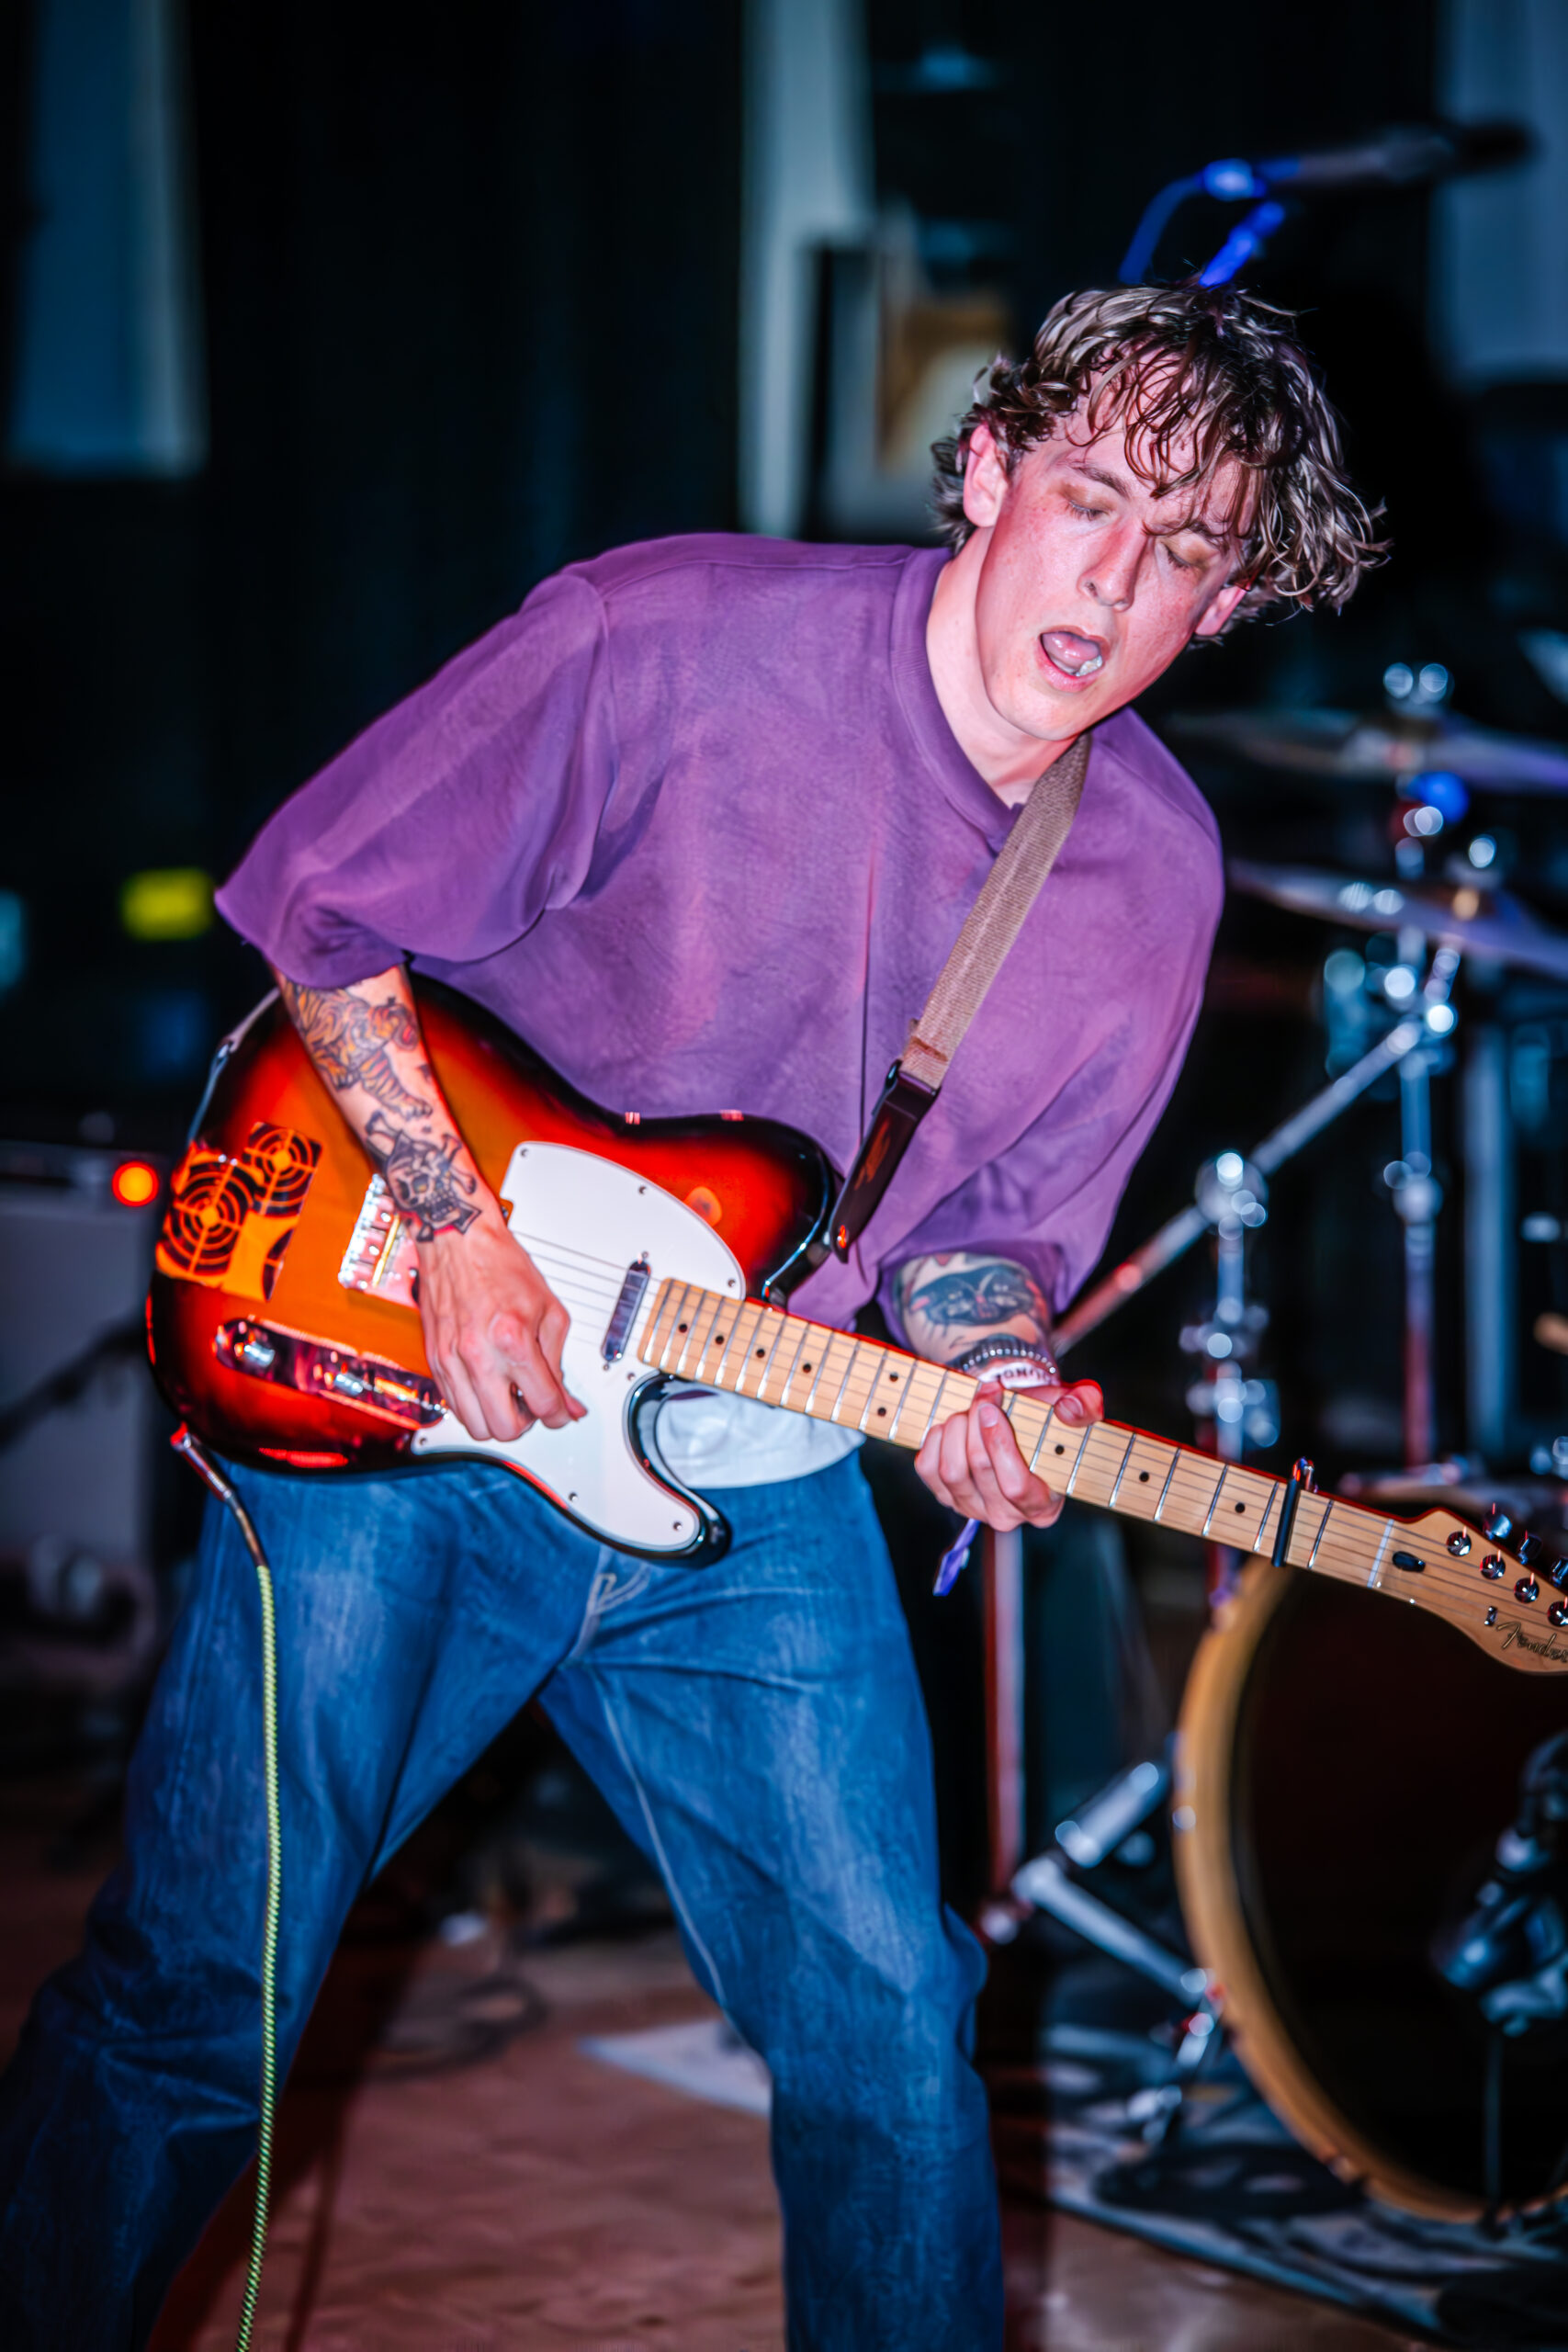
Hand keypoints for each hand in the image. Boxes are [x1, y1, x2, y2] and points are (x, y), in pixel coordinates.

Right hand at [416, 1202, 585, 1441]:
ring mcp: (451, 1361)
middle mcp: (479, 1356)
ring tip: (509, 1397)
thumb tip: (568, 1402)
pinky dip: (474, 1406)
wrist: (456, 1241)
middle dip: (527, 1423)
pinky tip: (487, 1386)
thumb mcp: (547, 1309)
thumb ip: (558, 1361)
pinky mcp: (435, 1361)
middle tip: (533, 1404)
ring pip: (476, 1425)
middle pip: (506, 1429)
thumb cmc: (500, 1265)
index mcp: (513, 1341)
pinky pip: (454, 1406)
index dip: (560, 1414)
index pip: (544, 1404)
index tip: (562, 1411)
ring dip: (497, 1419)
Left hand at [914, 1376, 1103, 1531]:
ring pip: (951, 1471)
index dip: (999, 1444)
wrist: (1022, 1421)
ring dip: (955, 1430)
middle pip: (978, 1470)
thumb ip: (1084, 1406)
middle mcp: (1006, 1515)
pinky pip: (927, 1469)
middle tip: (984, 1395)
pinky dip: (935, 1440)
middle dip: (975, 1423)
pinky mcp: (946, 1496)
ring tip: (969, 1410)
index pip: (1015, 1485)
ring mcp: (972, 1508)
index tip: (991, 1408)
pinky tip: (952, 1426)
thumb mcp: (1078, 1408)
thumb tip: (1070, 1408)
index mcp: (1043, 1505)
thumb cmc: (1051, 1420)